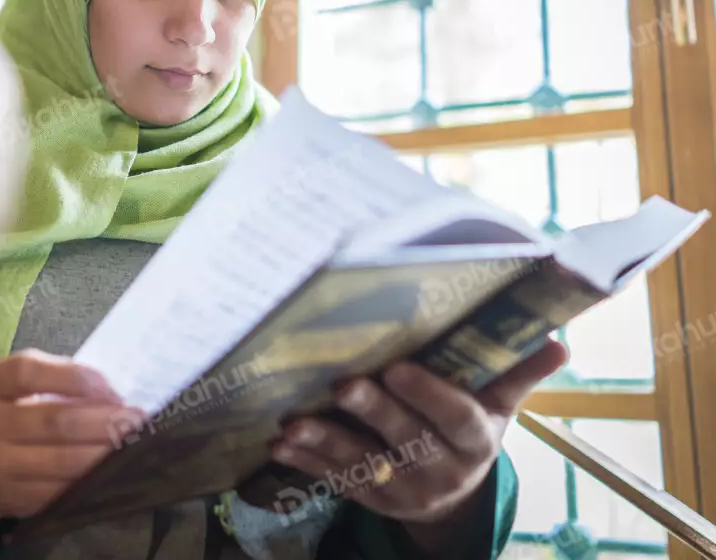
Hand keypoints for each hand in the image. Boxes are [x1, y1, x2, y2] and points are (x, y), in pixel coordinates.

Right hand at [0, 349, 141, 518]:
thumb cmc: (11, 408)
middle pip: (54, 420)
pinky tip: (108, 472)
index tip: (113, 389)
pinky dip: (88, 481)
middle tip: (136, 421)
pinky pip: (56, 492)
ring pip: (60, 461)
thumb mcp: (21, 383)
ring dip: (102, 453)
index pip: (30, 373)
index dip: (77, 378)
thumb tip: (111, 392)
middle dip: (103, 421)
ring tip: (130, 445)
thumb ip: (57, 377)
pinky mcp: (8, 497)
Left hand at [269, 340, 568, 552]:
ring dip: (325, 442)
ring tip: (292, 422)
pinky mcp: (372, 499)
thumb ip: (518, 372)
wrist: (455, 498)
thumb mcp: (499, 406)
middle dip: (372, 411)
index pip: (454, 418)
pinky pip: (336, 481)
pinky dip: (306, 462)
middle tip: (342, 385)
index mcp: (474, 440)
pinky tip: (279, 444)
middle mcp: (440, 469)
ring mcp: (403, 489)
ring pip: (362, 465)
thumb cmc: (471, 431)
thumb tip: (558, 338)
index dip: (427, 396)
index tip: (397, 368)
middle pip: (405, 439)